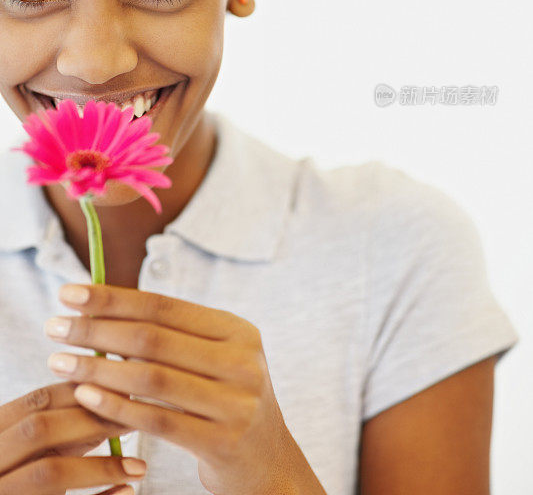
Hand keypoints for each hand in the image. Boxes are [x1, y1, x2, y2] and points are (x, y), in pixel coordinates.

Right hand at [0, 380, 146, 494]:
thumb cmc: (22, 477)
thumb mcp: (33, 448)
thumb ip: (63, 427)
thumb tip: (113, 403)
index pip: (39, 401)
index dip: (83, 392)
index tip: (123, 392)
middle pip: (39, 430)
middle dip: (92, 422)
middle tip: (133, 422)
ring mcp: (2, 491)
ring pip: (49, 473)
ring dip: (100, 467)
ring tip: (139, 466)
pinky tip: (125, 492)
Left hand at [45, 283, 298, 494]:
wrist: (266, 461)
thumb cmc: (224, 400)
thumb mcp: (213, 359)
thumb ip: (172, 336)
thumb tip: (101, 308)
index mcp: (237, 330)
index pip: (164, 306)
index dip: (113, 298)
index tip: (69, 294)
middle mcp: (242, 361)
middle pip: (154, 338)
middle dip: (96, 329)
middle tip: (53, 326)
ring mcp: (235, 402)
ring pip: (151, 378)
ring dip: (97, 367)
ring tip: (58, 361)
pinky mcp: (222, 442)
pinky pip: (156, 421)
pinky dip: (115, 406)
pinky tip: (83, 395)